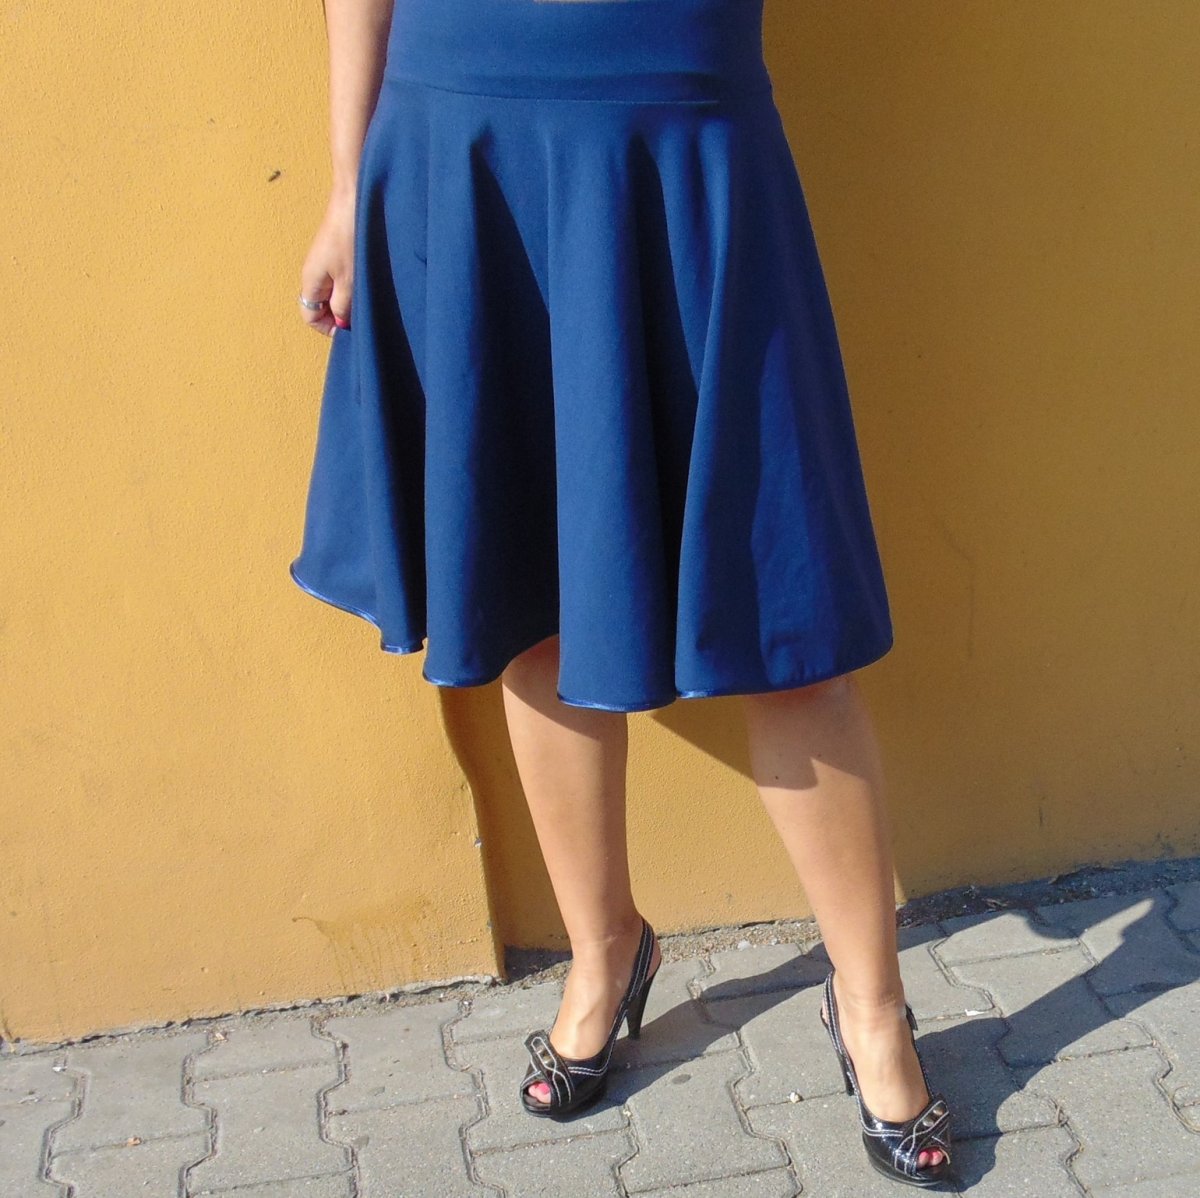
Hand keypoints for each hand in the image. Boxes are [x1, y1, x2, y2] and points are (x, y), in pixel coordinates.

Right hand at [298, 189, 355, 335]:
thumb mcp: (350, 280)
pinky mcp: (334, 254)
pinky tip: (364, 281)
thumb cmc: (350, 238)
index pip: (310, 316)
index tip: (349, 328)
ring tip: (364, 297)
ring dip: (346, 299)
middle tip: (360, 315)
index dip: (328, 328)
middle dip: (338, 315)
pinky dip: (349, 286)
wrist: (354, 200)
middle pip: (320, 306)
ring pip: (331, 293)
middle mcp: (313, 274)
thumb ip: (343, 305)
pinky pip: (338, 279)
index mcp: (310, 282)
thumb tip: (341, 323)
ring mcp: (324, 263)